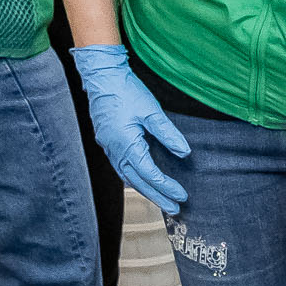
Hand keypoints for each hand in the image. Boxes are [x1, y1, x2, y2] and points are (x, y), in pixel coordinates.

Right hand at [70, 44, 188, 214]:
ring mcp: (109, 146)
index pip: (149, 173)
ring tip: (163, 201)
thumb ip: (168, 133)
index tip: (182, 195)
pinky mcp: (108, 141)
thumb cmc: (125, 90)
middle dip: (157, 197)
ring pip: (128, 176)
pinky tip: (144, 181)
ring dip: (146, 190)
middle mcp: (114, 149)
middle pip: (137, 181)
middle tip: (174, 210)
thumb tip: (184, 153)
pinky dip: (135, 177)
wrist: (101, 75)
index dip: (167, 186)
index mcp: (125, 143)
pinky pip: (121, 167)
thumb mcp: (152, 111)